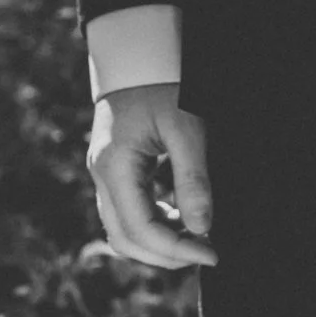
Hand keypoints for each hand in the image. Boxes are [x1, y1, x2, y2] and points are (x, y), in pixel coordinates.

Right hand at [87, 83, 215, 268]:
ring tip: (200, 240)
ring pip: (125, 230)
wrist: (139, 61)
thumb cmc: (164, 88)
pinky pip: (130, 213)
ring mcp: (105, 176)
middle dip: (166, 255)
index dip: (177, 249)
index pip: (141, 229)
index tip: (213, 255)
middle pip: (126, 239)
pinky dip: (157, 226)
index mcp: (115, 167)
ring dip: (160, 244)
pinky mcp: (115, 173)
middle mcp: (102, 176)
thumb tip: (202, 227)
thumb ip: (193, 180)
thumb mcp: (187, 130)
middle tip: (207, 254)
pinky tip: (186, 221)